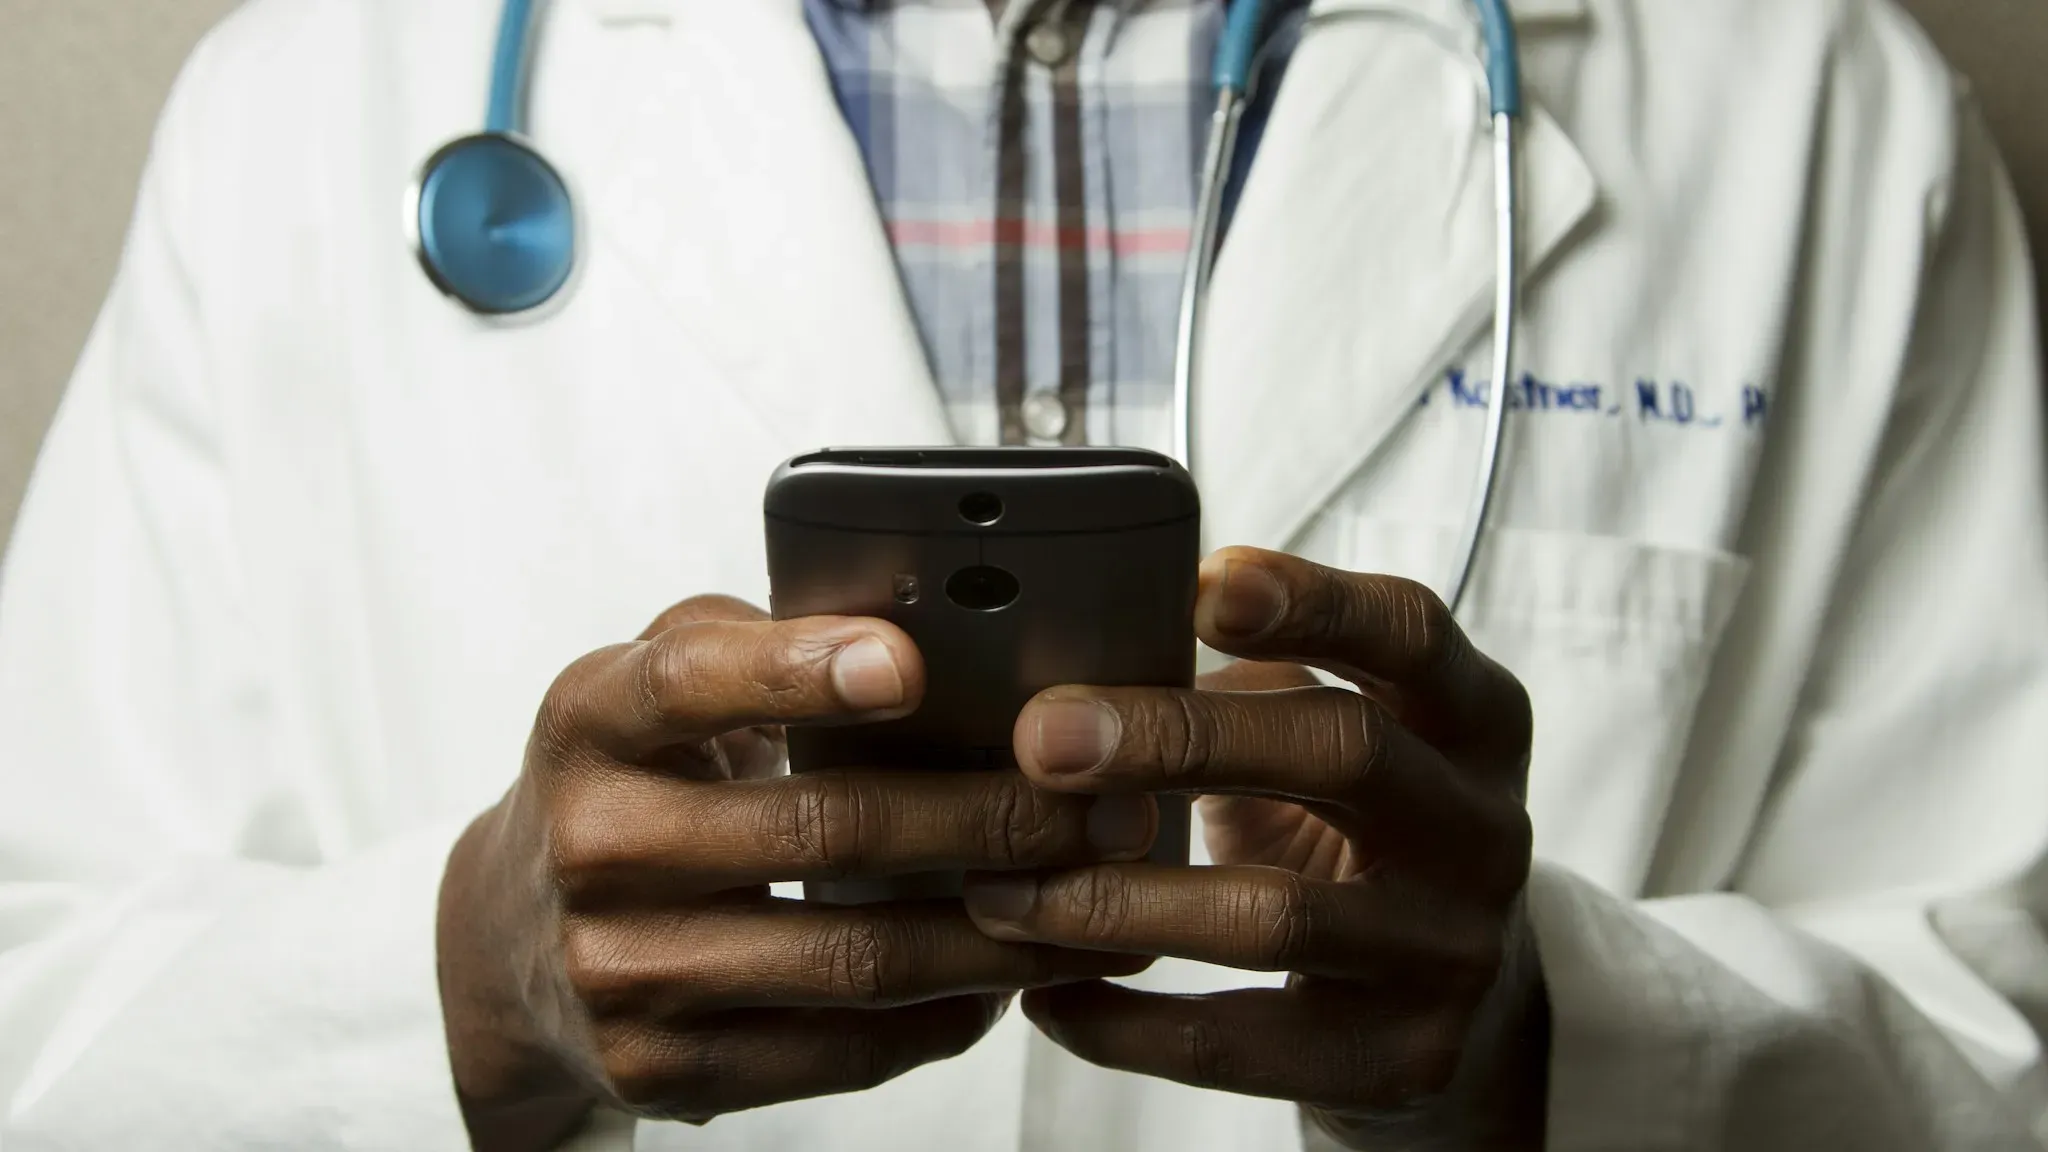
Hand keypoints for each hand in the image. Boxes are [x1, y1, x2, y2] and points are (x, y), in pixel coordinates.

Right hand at [438, 597, 1156, 1150]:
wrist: (505, 945)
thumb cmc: (624, 784)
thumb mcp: (645, 686)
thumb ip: (752, 642)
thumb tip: (916, 623)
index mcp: (591, 722)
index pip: (691, 682)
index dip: (800, 670)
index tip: (910, 662)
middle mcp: (594, 846)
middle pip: (819, 830)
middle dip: (988, 816)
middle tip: (1103, 804)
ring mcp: (622, 971)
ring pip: (852, 958)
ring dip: (999, 932)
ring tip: (1096, 899)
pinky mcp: (661, 1069)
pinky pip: (838, 1050)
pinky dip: (944, 1015)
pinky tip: (1012, 978)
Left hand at [962, 549, 1545, 1148]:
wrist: (1463, 1008)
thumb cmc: (1357, 833)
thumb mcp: (1337, 739)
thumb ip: (1250, 684)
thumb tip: (1080, 649)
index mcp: (1471, 718)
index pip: (1410, 633)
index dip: (1312, 601)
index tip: (1200, 584)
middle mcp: (1482, 828)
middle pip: (1344, 752)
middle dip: (1179, 736)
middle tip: (1043, 738)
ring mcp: (1450, 951)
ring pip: (1274, 915)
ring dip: (1116, 899)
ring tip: (1002, 890)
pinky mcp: (1402, 1059)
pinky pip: (1238, 1044)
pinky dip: (1124, 1023)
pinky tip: (1047, 995)